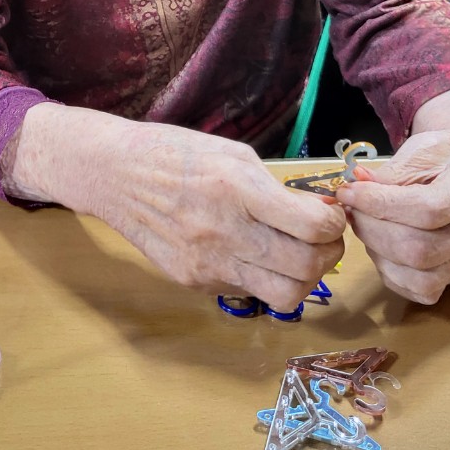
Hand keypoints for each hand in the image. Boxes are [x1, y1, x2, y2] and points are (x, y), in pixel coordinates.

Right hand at [6, 109, 347, 309]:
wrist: (115, 175)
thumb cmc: (177, 152)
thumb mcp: (232, 153)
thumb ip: (274, 186)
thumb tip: (317, 212)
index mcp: (237, 187)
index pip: (313, 226)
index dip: (335, 223)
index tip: (330, 214)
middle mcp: (224, 230)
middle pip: (306, 267)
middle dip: (329, 254)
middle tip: (324, 238)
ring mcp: (208, 262)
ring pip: (284, 296)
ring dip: (303, 278)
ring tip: (297, 255)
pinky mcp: (194, 281)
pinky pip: (247, 290)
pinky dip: (262, 277)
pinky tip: (252, 252)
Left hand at [336, 122, 449, 303]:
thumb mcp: (424, 147)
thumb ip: (390, 172)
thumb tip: (354, 185)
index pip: (426, 209)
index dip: (379, 204)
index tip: (348, 192)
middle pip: (419, 249)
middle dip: (372, 229)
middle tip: (352, 208)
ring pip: (420, 277)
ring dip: (379, 253)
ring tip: (367, 225)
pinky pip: (423, 291)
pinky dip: (392, 273)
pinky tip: (382, 246)